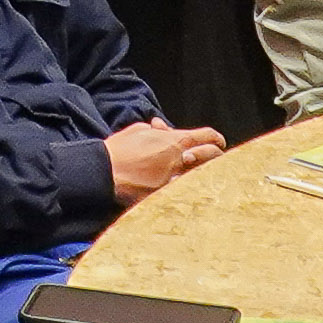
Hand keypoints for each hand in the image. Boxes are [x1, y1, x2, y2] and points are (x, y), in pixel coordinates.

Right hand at [104, 121, 226, 201]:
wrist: (105, 171)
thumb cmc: (119, 149)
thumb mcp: (138, 131)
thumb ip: (155, 130)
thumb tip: (160, 128)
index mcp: (175, 141)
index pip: (207, 136)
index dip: (215, 138)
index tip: (217, 141)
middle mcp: (180, 160)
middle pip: (212, 156)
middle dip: (216, 155)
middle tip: (215, 156)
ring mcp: (176, 179)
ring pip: (202, 175)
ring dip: (202, 172)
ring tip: (199, 172)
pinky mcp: (167, 195)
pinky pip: (184, 189)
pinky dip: (185, 185)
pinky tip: (182, 186)